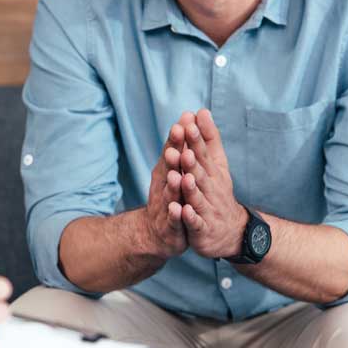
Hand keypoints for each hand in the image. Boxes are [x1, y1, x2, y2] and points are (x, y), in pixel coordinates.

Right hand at [144, 115, 188, 258]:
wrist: (158, 233)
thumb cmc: (170, 195)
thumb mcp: (175, 168)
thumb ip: (182, 144)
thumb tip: (189, 114)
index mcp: (168, 171)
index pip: (173, 151)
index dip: (177, 138)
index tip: (183, 120)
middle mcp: (165, 185)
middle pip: (169, 169)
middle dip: (174, 154)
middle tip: (178, 139)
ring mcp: (166, 206)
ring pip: (171, 194)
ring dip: (174, 185)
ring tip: (178, 175)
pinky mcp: (171, 226)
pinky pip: (173, 220)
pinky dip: (175, 215)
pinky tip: (178, 209)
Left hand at [178, 109, 248, 258]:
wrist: (231, 230)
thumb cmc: (218, 192)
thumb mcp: (216, 164)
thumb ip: (208, 139)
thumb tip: (201, 111)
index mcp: (212, 172)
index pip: (203, 152)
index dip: (196, 139)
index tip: (189, 123)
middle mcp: (211, 188)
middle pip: (200, 173)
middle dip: (191, 161)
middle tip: (183, 148)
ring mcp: (207, 208)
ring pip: (197, 197)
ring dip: (190, 187)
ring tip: (183, 177)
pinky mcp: (202, 228)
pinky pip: (196, 223)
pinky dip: (189, 218)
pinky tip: (182, 211)